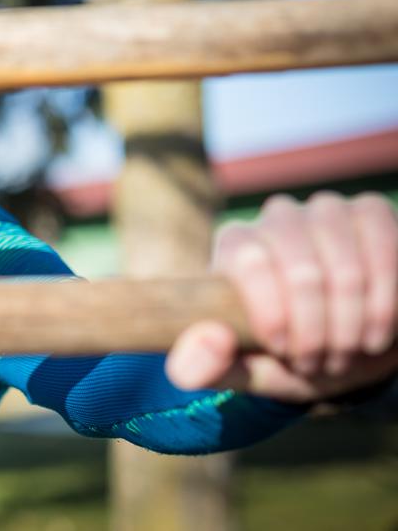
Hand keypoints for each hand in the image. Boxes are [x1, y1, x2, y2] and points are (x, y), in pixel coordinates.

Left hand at [166, 191, 397, 402]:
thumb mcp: (245, 371)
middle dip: (318, 333)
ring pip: (346, 270)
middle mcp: (275, 218)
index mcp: (234, 245)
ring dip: (352, 325)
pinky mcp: (370, 213)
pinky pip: (384, 251)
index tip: (285, 352)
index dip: (273, 316)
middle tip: (322, 363)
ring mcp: (324, 211)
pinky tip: (377, 331)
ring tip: (349, 350)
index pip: (249, 262)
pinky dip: (386, 303)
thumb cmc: (290, 357)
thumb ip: (204, 366)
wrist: (350, 349)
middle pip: (302, 273)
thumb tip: (208, 339)